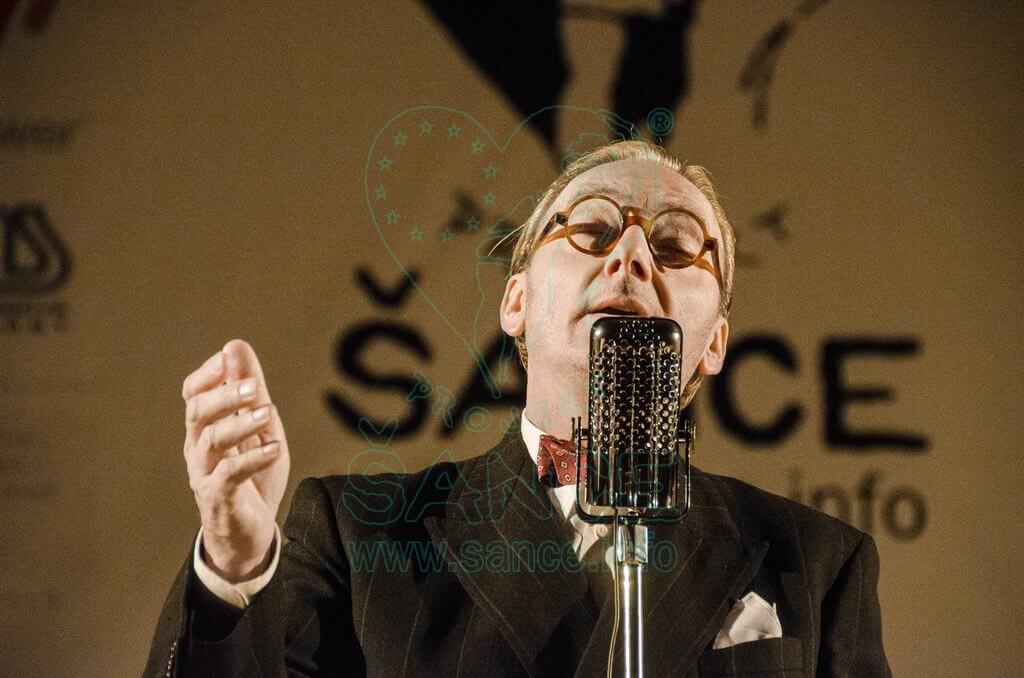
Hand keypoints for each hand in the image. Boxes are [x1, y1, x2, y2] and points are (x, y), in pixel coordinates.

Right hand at [181, 339, 290, 581]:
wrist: (250, 532)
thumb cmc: (253, 475)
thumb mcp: (259, 426)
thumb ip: (250, 389)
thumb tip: (236, 345)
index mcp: (204, 427)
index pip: (193, 393)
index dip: (208, 373)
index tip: (228, 357)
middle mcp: (198, 447)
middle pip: (199, 413)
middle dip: (224, 395)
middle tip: (252, 386)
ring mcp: (204, 472)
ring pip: (212, 441)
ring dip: (241, 424)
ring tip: (268, 413)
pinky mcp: (218, 497)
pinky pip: (229, 474)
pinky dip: (253, 459)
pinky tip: (275, 449)